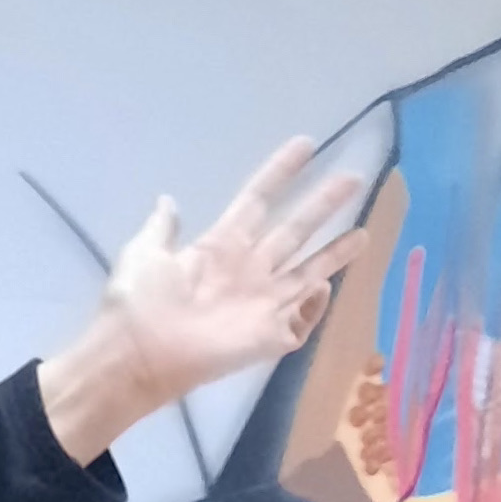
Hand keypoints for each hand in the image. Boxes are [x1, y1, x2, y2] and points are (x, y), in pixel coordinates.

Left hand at [38, 137, 368, 465]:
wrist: (135, 356)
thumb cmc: (136, 304)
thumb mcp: (144, 253)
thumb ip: (161, 227)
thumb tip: (168, 200)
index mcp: (220, 246)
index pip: (258, 200)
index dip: (281, 174)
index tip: (306, 145)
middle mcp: (247, 270)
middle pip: (293, 231)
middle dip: (322, 205)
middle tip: (353, 178)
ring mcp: (260, 304)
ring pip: (307, 273)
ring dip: (335, 254)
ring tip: (365, 233)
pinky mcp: (268, 337)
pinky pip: (300, 321)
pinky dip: (314, 306)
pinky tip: (322, 288)